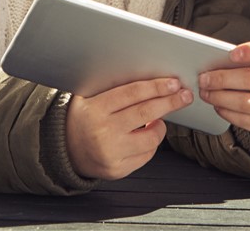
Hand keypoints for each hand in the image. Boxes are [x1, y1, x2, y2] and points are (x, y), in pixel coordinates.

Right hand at [65, 77, 191, 179]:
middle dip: (170, 102)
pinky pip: (146, 155)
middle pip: (147, 113)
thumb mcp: (90, 97)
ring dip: (161, 126)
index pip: (133, 93)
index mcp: (96, 109)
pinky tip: (145, 136)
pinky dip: (151, 144)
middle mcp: (103, 132)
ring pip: (151, 137)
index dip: (157, 87)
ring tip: (158, 119)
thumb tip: (153, 78)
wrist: (64, 149)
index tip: (174, 83)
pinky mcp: (117, 170)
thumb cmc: (83, 118)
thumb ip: (116, 88)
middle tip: (185, 95)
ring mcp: (111, 153)